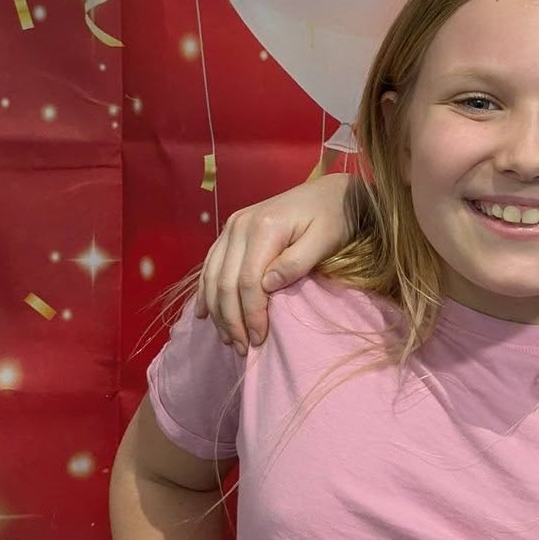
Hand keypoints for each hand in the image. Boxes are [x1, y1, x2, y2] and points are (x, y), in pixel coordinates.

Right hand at [192, 173, 352, 344]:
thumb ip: (297, 262)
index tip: (260, 339)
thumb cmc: (335, 217)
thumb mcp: (326, 239)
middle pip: (225, 282)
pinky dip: (205, 292)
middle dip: (232, 320)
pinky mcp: (231, 231)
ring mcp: (232, 227)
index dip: (251, 314)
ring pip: (213, 277)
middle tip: (242, 348)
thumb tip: (267, 286)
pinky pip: (210, 265)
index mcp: (264, 227)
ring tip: (229, 339)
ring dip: (217, 312)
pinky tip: (204, 314)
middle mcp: (239, 226)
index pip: (248, 282)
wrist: (331, 191)